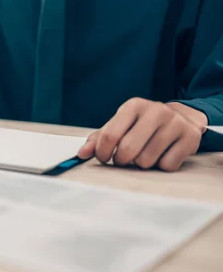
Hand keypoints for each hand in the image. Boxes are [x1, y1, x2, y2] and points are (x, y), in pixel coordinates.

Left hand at [77, 98, 206, 171]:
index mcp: (133, 106)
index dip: (102, 153)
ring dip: (141, 164)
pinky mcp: (190, 137)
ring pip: (146, 161)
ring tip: (145, 153)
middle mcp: (155, 111)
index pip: (109, 136)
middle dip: (121, 161)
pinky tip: (163, 154)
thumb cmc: (141, 125)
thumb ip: (99, 139)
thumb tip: (81, 154)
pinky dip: (161, 165)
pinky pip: (167, 165)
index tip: (104, 157)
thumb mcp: (120, 125)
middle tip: (124, 159)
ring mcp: (175, 123)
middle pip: (127, 150)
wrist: (180, 117)